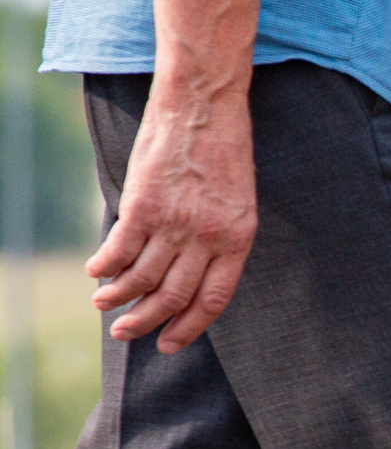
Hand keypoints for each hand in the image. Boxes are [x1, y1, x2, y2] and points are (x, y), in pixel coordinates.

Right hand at [90, 82, 258, 351]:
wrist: (205, 105)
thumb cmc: (222, 149)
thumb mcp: (237, 200)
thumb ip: (218, 236)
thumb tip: (191, 269)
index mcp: (238, 240)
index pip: (212, 299)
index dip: (189, 327)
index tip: (170, 344)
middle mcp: (208, 238)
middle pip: (173, 296)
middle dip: (147, 321)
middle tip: (125, 333)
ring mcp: (175, 222)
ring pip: (143, 278)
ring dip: (118, 297)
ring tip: (103, 305)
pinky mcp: (144, 204)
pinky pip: (120, 249)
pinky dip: (104, 266)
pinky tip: (95, 272)